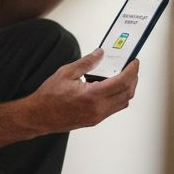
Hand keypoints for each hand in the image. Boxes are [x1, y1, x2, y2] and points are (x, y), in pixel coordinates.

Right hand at [22, 49, 138, 133]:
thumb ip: (86, 62)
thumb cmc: (48, 98)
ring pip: (123, 102)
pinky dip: (118, 96)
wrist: (39, 116)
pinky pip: (114, 108)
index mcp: (92, 96)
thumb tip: (100, 54)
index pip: (122, 82)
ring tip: (122, 75)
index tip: (134, 62)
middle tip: (130, 67)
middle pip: (127, 93)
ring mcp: (97, 116)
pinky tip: (110, 86)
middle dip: (133, 78)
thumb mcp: (66, 73)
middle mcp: (98, 109)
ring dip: (127, 88)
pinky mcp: (95, 120)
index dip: (132, 70)